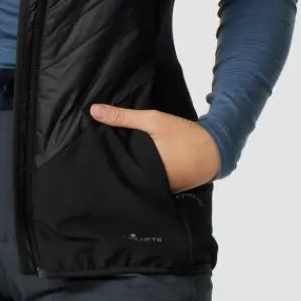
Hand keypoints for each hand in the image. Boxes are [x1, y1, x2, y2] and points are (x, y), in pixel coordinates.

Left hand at [90, 103, 219, 192]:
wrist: (214, 149)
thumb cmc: (182, 134)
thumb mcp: (153, 120)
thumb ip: (123, 116)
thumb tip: (92, 110)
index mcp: (142, 169)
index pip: (114, 166)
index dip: (101, 159)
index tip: (86, 151)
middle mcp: (147, 184)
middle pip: (122, 174)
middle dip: (111, 165)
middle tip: (92, 155)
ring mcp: (157, 189)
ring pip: (134, 179)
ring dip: (125, 169)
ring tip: (105, 160)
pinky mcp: (165, 190)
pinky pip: (146, 181)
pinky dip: (139, 173)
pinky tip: (130, 164)